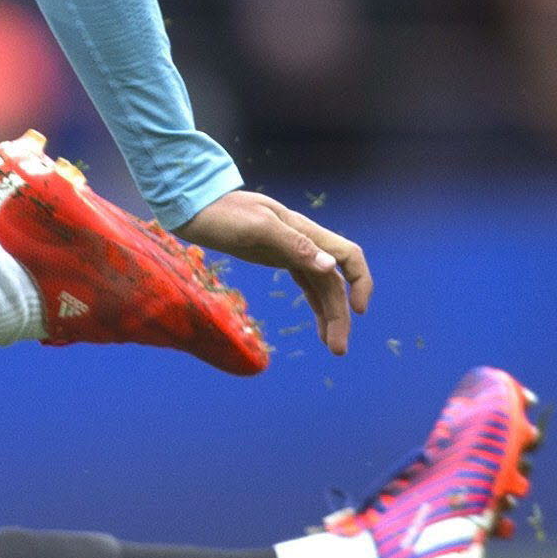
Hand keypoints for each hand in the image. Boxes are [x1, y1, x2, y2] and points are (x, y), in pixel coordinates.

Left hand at [181, 188, 371, 353]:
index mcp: (305, 232)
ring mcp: (292, 252)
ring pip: (323, 288)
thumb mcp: (257, 227)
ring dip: (331, 316)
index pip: (349, 255)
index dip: (360, 282)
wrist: (195, 206)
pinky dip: (316, 307)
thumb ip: (293, 245)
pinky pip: (307, 286)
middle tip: (338, 351)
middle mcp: (304, 243)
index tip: (358, 311)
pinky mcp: (277, 260)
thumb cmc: (223, 213)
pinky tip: (320, 329)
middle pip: (335, 282)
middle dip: (340, 315)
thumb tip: (329, 266)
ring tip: (334, 348)